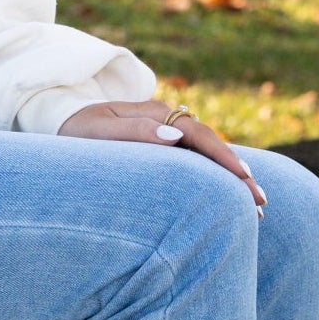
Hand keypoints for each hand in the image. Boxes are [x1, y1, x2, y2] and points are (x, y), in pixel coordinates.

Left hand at [58, 99, 265, 212]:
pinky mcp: (160, 146)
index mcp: (151, 113)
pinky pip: (193, 160)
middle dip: (236, 170)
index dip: (222, 155)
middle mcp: (163, 120)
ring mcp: (163, 132)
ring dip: (229, 176)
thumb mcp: (98, 133)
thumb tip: (175, 136)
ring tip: (255, 205)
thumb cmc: (75, 132)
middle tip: (260, 201)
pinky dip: (213, 177)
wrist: (58, 123)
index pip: (197, 133)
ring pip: (205, 153)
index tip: (244, 178)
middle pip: (208, 143)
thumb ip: (133, 132)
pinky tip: (227, 197)